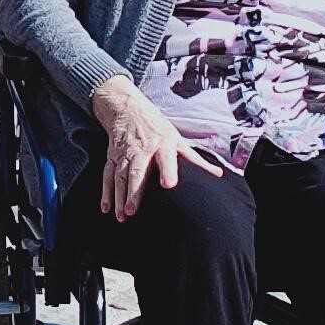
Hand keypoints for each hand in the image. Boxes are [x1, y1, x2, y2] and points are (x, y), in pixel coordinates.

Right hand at [90, 80, 217, 222]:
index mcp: (162, 144)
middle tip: (132, 211)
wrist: (127, 108)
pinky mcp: (112, 156)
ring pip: (120, 176)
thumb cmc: (157, 127)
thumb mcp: (177, 138)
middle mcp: (142, 148)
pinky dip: (106, 192)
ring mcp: (125, 152)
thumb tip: (218, 174)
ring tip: (122, 216)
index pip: (166, 158)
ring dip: (119, 197)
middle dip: (134, 192)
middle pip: (137, 172)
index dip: (168, 170)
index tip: (169, 185)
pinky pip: (107, 175)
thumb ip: (195, 159)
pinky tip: (106, 207)